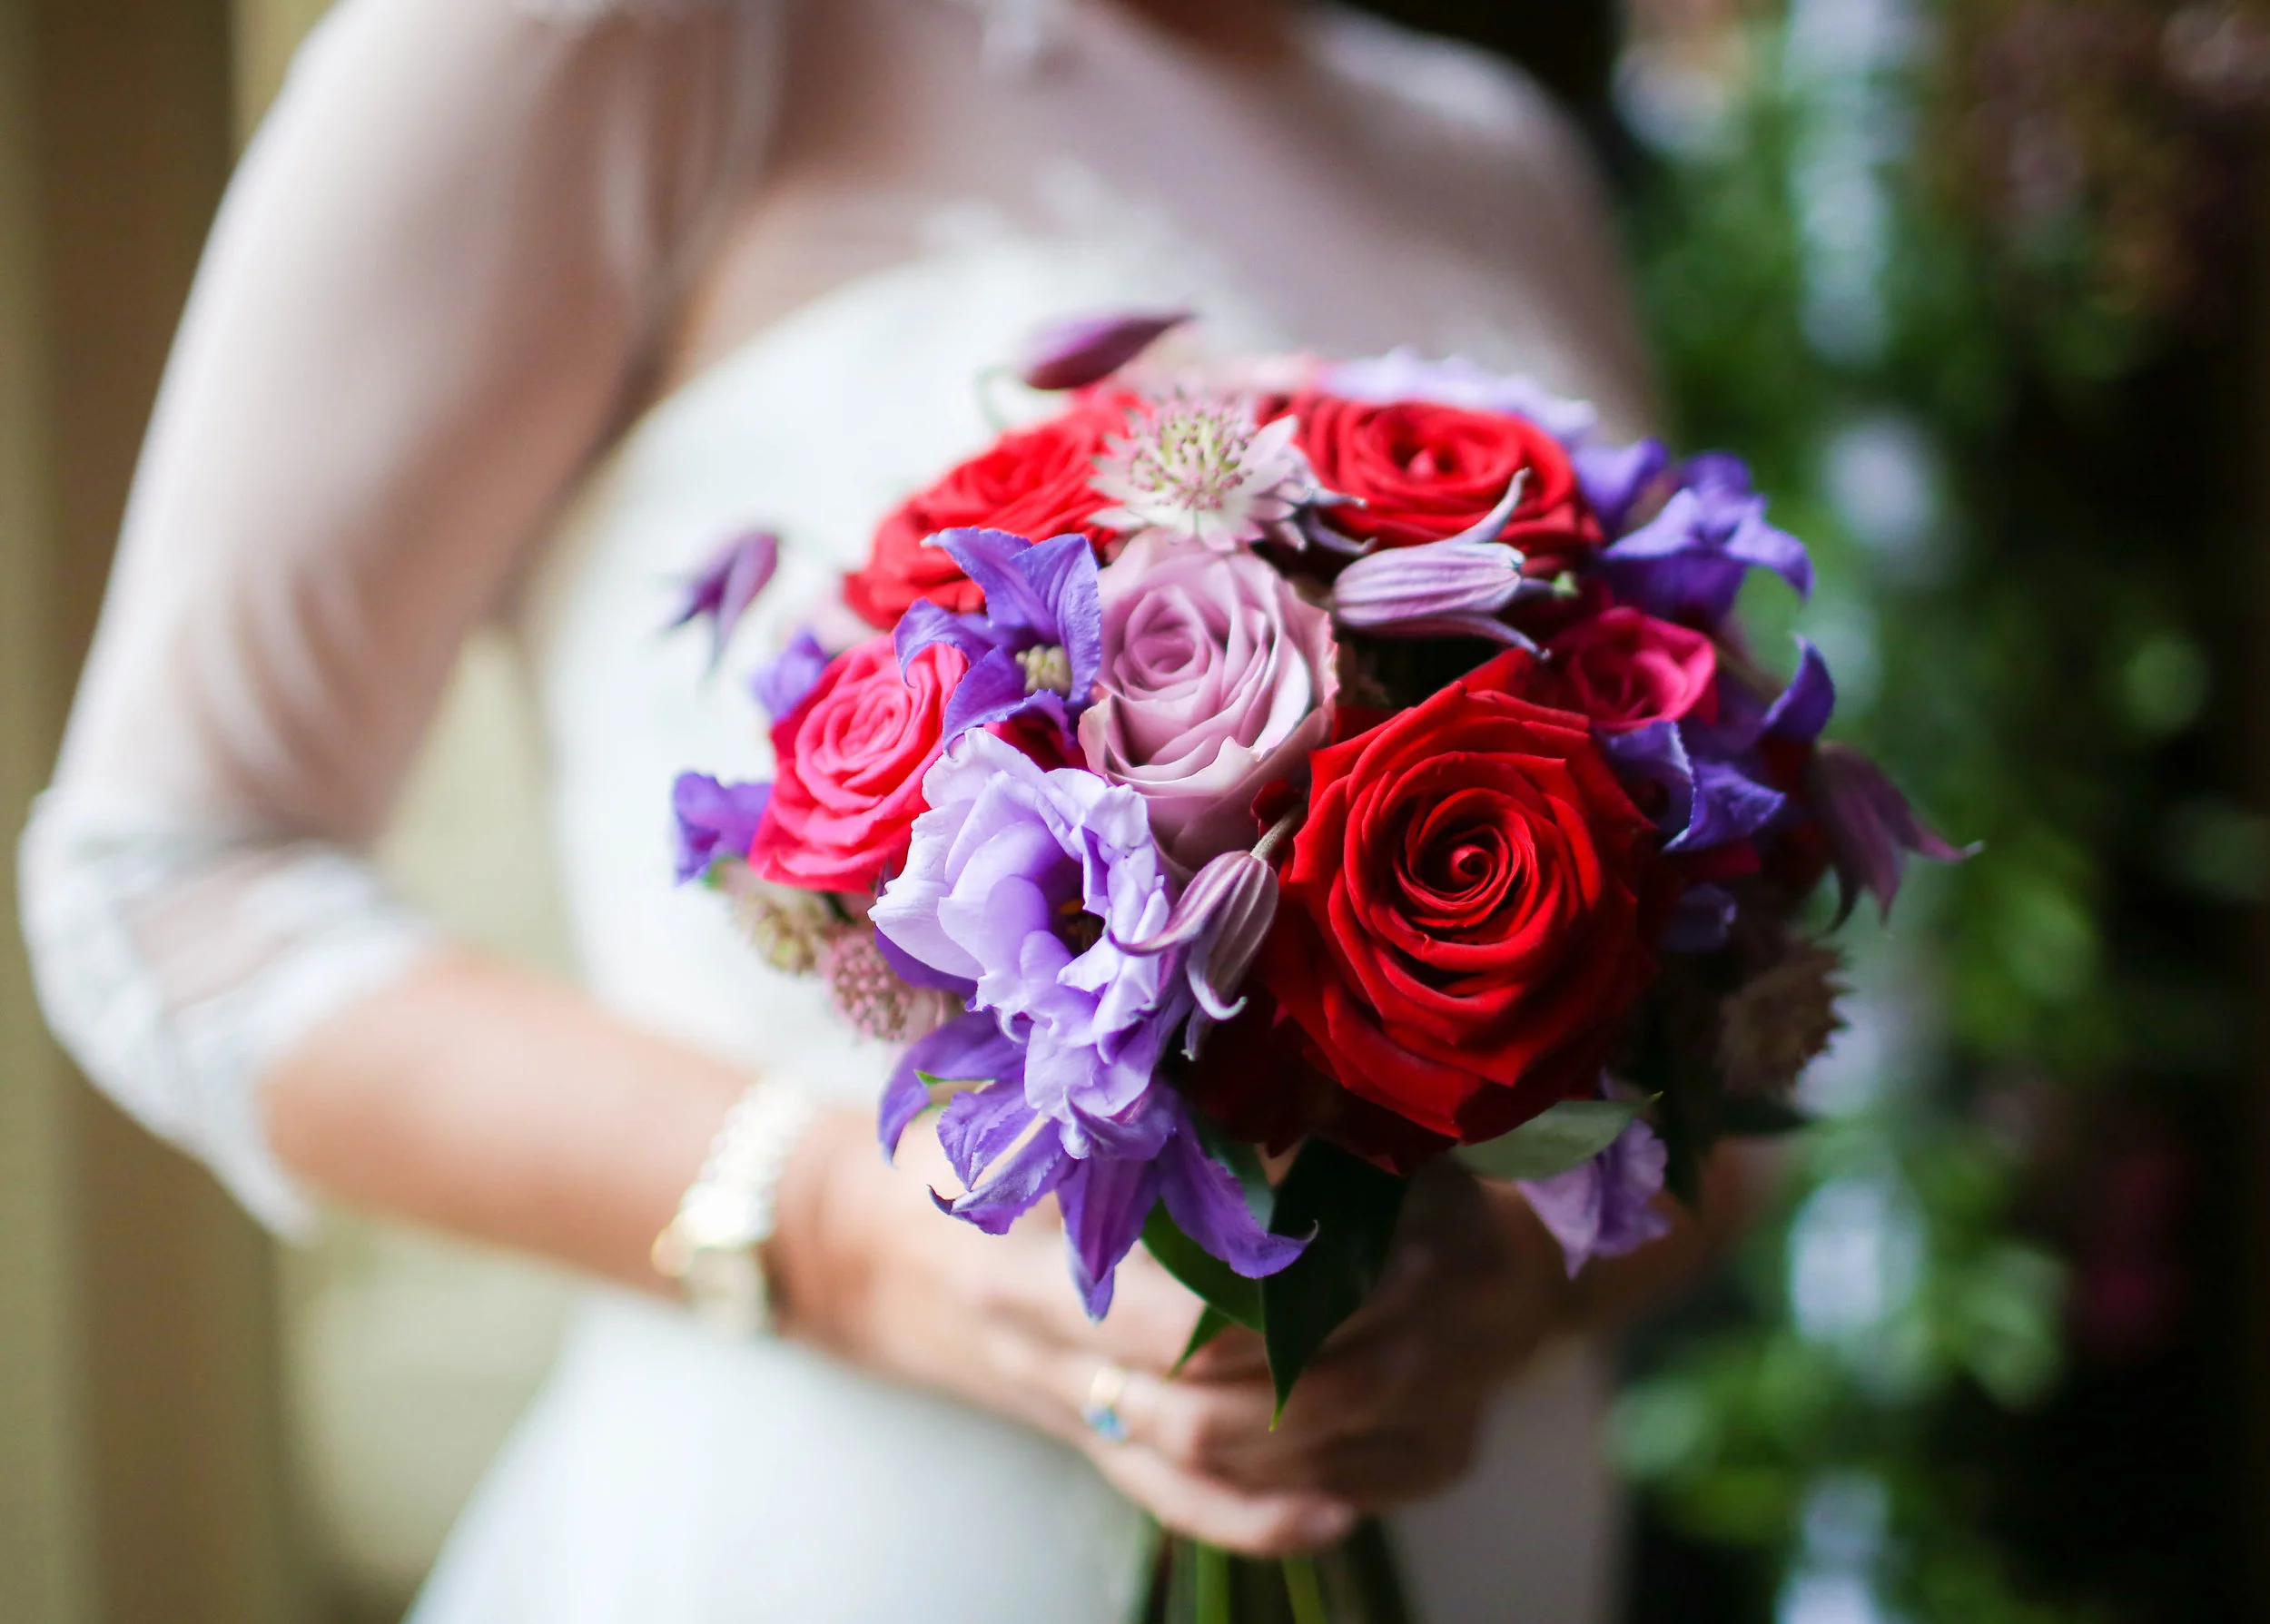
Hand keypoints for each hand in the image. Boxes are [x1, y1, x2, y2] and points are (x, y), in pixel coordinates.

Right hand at [772, 1114, 1570, 1555]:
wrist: (857, 1251)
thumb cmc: (943, 1153)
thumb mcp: (1006, 1111)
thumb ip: (1111, 1094)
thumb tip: (1254, 1038)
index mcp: (1019, 1256)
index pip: (1164, 1299)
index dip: (1274, 1274)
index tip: (1361, 1221)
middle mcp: (1040, 1349)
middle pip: (1199, 1390)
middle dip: (1319, 1351)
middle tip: (1419, 1294)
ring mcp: (1066, 1407)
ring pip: (1201, 1457)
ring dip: (1314, 1430)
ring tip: (1415, 1375)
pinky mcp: (1084, 1444)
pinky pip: (1179, 1507)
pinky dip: (1262, 1518)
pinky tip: (1342, 1505)